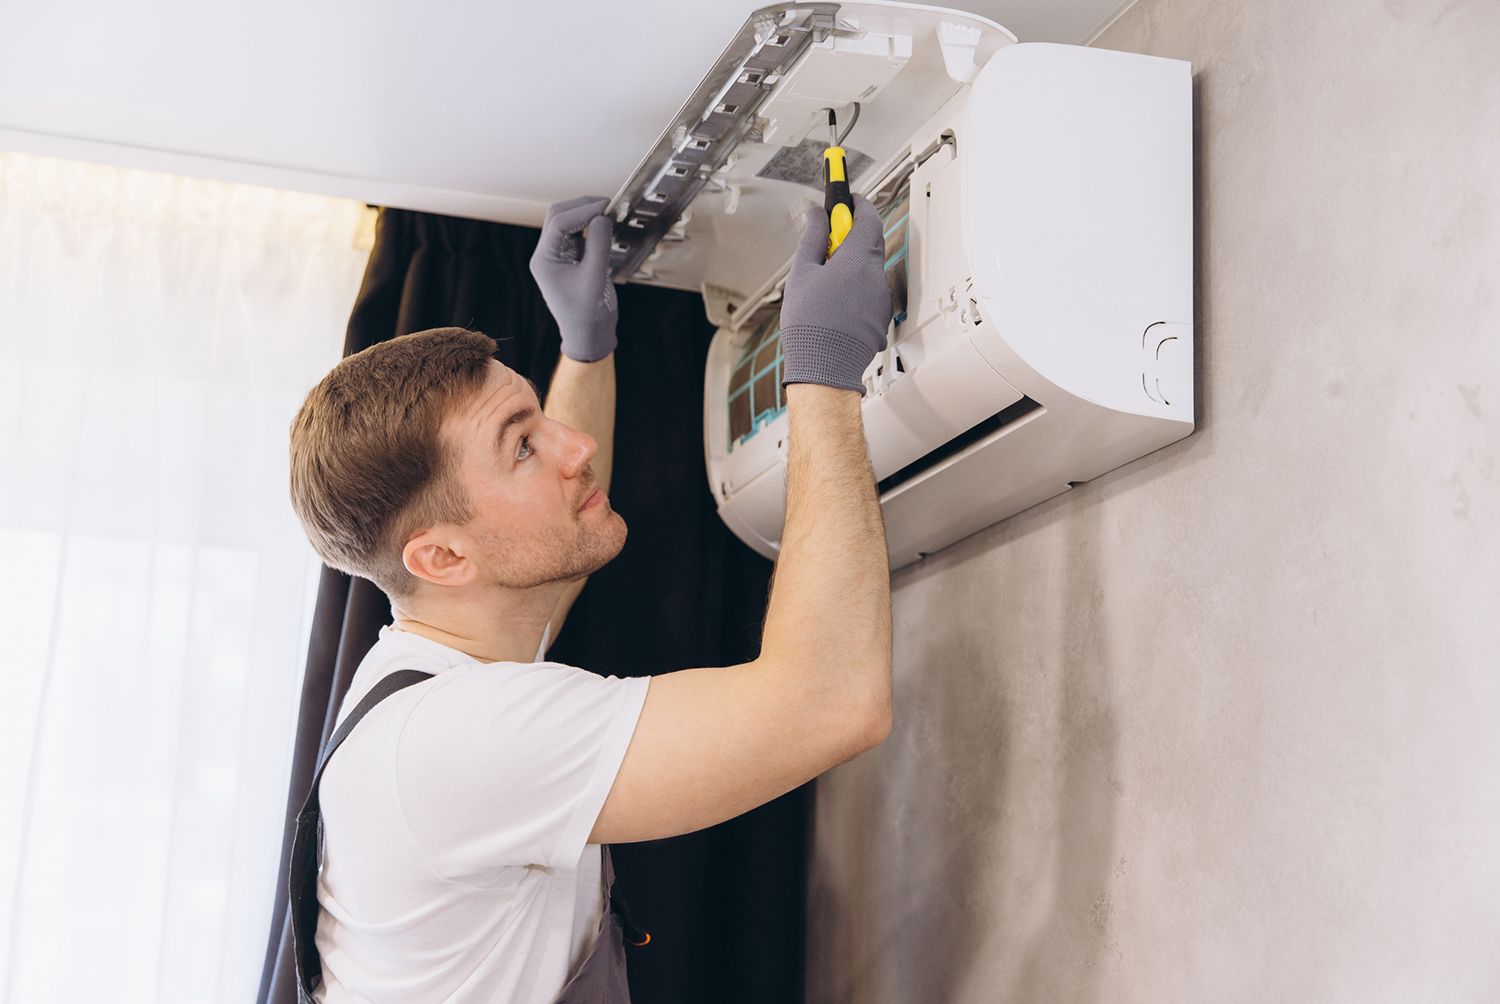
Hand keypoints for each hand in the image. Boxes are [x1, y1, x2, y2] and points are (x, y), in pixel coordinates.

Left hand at [529, 196, 618, 361]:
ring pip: (568, 222)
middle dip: (583, 207)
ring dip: (587, 215)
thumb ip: (598, 245)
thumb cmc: (588, 315)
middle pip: (559, 216)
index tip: (605, 206)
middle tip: (607, 205)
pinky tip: (606, 227)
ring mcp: (558, 256)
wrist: (589, 335)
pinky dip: (591, 227)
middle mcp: (547, 255)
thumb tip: (602, 217)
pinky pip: (578, 234)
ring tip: (609, 214)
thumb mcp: (595, 278)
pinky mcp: (572, 259)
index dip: (582, 210)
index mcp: (544, 260)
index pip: (559, 223)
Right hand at [778, 194, 891, 395]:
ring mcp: (881, 298)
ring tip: (823, 285)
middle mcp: (876, 275)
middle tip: (827, 239)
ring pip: (868, 270)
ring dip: (850, 266)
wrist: (825, 368)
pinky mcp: (880, 318)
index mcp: (857, 259)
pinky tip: (833, 307)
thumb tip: (818, 214)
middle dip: (851, 235)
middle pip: (870, 242)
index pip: (869, 216)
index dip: (858, 202)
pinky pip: (870, 294)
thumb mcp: (802, 273)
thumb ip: (813, 237)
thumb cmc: (810, 323)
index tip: (846, 196)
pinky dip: (855, 291)